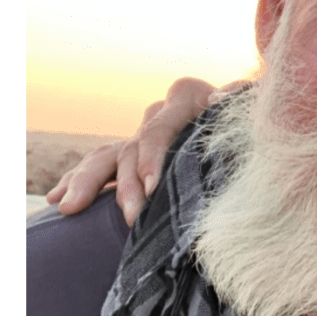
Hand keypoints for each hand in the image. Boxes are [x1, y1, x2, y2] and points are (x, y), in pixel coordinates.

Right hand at [46, 77, 234, 225]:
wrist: (251, 127)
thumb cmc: (257, 123)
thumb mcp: (252, 112)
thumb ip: (240, 100)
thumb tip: (217, 98)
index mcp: (186, 97)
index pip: (159, 129)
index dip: (152, 158)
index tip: (152, 189)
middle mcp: (159, 113)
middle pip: (130, 148)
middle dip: (126, 186)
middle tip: (131, 218)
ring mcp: (143, 135)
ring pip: (107, 157)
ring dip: (86, 184)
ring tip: (69, 209)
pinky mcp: (134, 155)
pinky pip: (99, 167)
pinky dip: (77, 182)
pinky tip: (59, 201)